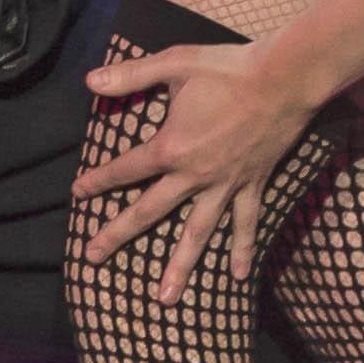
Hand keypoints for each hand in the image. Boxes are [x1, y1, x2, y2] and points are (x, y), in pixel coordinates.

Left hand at [73, 39, 317, 303]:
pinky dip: (243, 250)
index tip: (77, 193)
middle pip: (148, 211)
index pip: (124, 169)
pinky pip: (247, 224)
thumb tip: (89, 81)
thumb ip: (131, 75)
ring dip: (179, 266)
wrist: (286, 78)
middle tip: (92, 257)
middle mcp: (195, 175)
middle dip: (117, 234)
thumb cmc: (229, 68)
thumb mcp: (174, 63)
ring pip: (197, 233)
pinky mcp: (253, 185)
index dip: (98, 181)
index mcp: (172, 147)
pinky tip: (239, 277)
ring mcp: (225, 185)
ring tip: (164, 299)